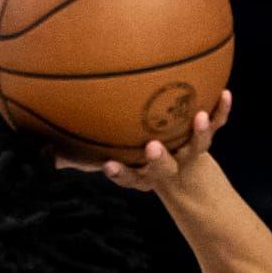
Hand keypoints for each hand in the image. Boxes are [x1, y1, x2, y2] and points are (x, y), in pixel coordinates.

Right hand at [57, 89, 232, 190]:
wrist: (185, 179)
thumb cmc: (135, 161)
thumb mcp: (110, 160)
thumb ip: (81, 156)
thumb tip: (46, 151)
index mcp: (142, 174)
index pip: (128, 177)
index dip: (120, 173)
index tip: (110, 165)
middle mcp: (165, 167)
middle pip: (161, 169)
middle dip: (158, 160)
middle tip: (152, 147)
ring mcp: (186, 154)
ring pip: (194, 149)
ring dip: (197, 134)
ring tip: (198, 117)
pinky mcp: (205, 140)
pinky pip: (215, 126)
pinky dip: (220, 112)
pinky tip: (225, 93)